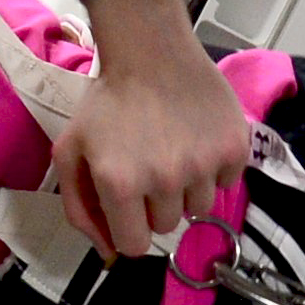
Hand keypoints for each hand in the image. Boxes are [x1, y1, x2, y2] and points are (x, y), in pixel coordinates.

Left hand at [50, 13, 249, 262]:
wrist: (151, 51)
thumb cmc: (107, 102)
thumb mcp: (71, 152)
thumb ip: (80, 209)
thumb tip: (108, 252)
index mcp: (121, 184)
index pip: (136, 246)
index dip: (131, 229)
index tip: (131, 208)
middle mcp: (164, 180)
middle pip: (168, 227)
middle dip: (156, 205)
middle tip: (151, 166)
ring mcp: (203, 165)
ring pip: (199, 209)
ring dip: (187, 189)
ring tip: (176, 152)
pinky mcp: (234, 148)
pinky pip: (227, 182)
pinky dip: (215, 168)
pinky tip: (198, 140)